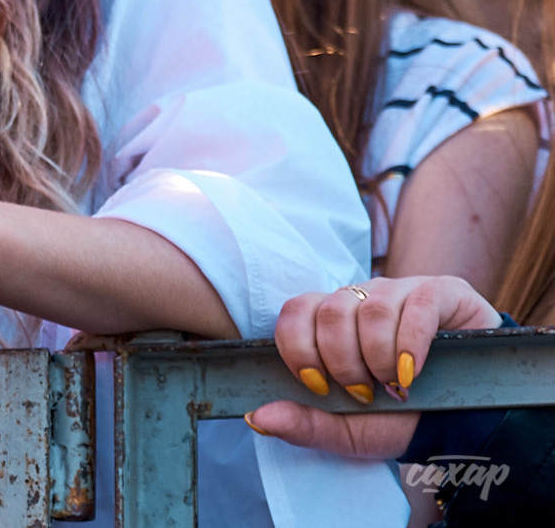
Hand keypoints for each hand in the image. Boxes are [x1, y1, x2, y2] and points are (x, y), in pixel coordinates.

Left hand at [246, 275, 501, 458]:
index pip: (295, 311)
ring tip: (395, 386)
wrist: (467, 420)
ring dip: (378, 356)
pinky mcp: (442, 292)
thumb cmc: (402, 419)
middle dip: (343, 361)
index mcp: (331, 321)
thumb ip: (303, 425)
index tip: (319, 386)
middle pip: (331, 310)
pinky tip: (414, 372)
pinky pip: (418, 304)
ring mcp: (401, 291)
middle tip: (364, 392)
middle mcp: (362, 299)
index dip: (299, 348)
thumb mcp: (349, 432)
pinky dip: (411, 344)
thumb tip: (256, 417)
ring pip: (371, 308)